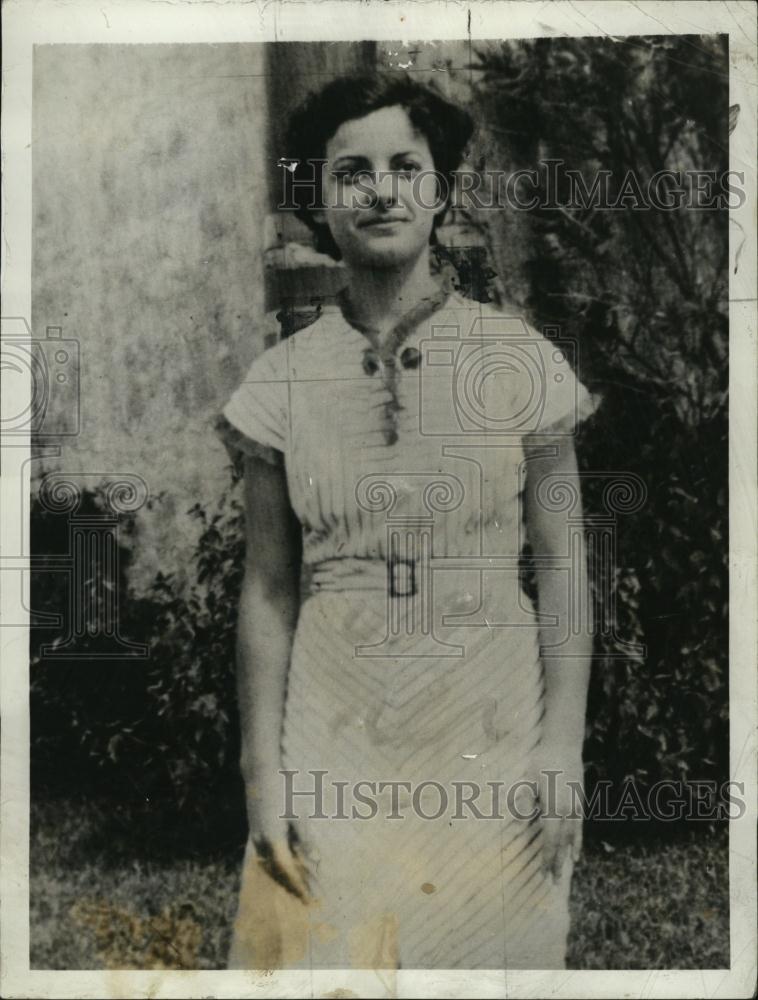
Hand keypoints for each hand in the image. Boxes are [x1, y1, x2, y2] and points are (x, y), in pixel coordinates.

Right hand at [245, 784, 312, 901]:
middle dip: (293, 886)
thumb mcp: (298, 813)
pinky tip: (284, 868)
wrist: (260, 773)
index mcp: (274, 839)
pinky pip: (265, 857)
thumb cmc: (283, 790)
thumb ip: (305, 838)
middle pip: (278, 873)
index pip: (289, 871)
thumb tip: (314, 859)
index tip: (311, 897)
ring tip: (298, 888)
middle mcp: (262, 842)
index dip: (300, 886)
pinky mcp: (254, 832)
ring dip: (283, 879)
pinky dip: (275, 867)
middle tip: (308, 898)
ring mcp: (255, 837)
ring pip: (269, 867)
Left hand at [531, 748, 584, 881]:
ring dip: (567, 855)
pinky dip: (577, 841)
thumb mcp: (527, 777)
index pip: (551, 838)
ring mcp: (577, 806)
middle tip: (552, 881)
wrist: (564, 743)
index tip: (544, 873)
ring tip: (563, 872)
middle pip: (562, 842)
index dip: (548, 856)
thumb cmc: (542, 760)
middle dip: (557, 861)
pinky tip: (576, 852)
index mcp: (554, 805)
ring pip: (573, 837)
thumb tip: (516, 823)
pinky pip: (579, 827)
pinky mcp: (580, 801)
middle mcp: (568, 809)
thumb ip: (522, 800)